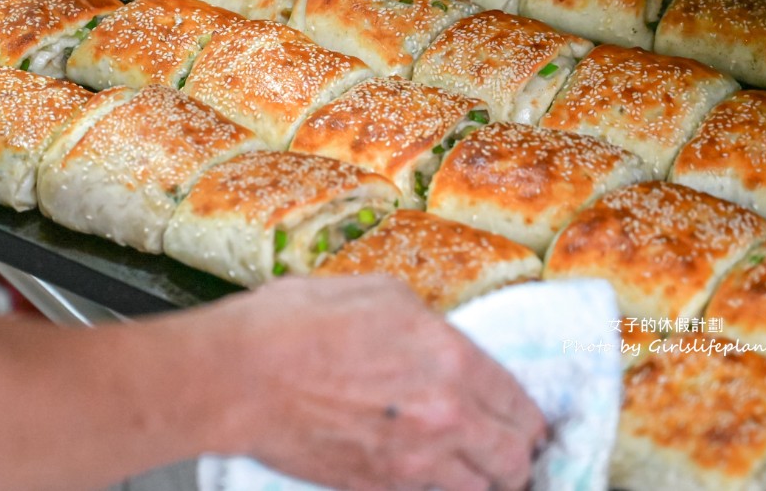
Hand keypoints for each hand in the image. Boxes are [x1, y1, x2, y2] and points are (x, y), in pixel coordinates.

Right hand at [219, 275, 546, 489]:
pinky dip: (442, 490)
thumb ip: (427, 324)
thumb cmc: (296, 323)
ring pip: (482, 490)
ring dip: (488, 480)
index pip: (520, 404)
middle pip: (515, 458)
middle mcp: (445, 416)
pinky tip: (433, 474)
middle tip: (513, 447)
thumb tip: (441, 342)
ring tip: (479, 469)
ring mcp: (412, 461)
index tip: (525, 418)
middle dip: (519, 453)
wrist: (237, 376)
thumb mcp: (377, 294)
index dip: (528, 414)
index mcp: (451, 359)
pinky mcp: (378, 488)